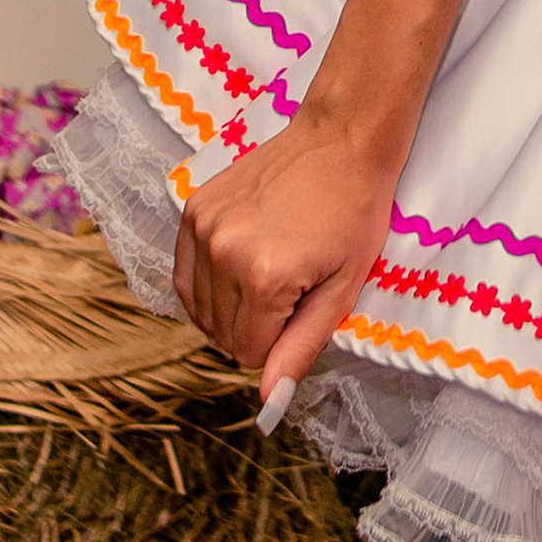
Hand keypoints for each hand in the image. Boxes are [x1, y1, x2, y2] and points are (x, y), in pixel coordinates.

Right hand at [173, 109, 401, 403]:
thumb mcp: (342, 289)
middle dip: (256, 327)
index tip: (305, 304)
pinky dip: (208, 282)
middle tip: (294, 286)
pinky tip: (237, 267)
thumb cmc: (355, 213)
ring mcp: (203, 227)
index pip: (249, 355)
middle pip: (222, 335)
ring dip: (231, 306)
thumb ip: (300, 348)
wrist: (342, 139)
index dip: (281, 341)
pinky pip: (185, 273)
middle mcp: (224, 252)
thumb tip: (266, 402)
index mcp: (264, 278)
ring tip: (270, 272)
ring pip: (200, 309)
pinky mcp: (193, 208)